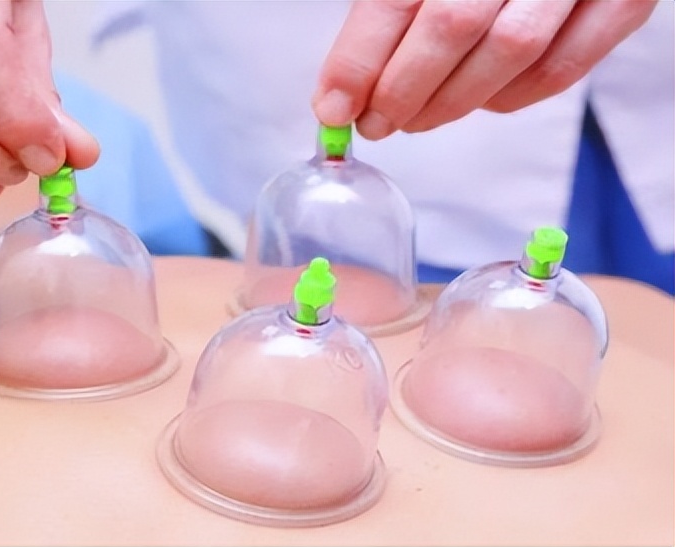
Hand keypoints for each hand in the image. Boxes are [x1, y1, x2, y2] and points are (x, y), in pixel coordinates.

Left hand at [312, 0, 657, 139]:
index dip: (359, 61)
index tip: (334, 106)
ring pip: (509, 53)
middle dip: (402, 90)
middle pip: (451, 27)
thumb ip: (390, 11)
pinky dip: (509, 99)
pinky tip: (479, 103)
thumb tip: (344, 88)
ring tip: (415, 120)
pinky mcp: (624, 1)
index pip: (394, 0)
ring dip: (451, 103)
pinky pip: (561, 69)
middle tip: (375, 123)